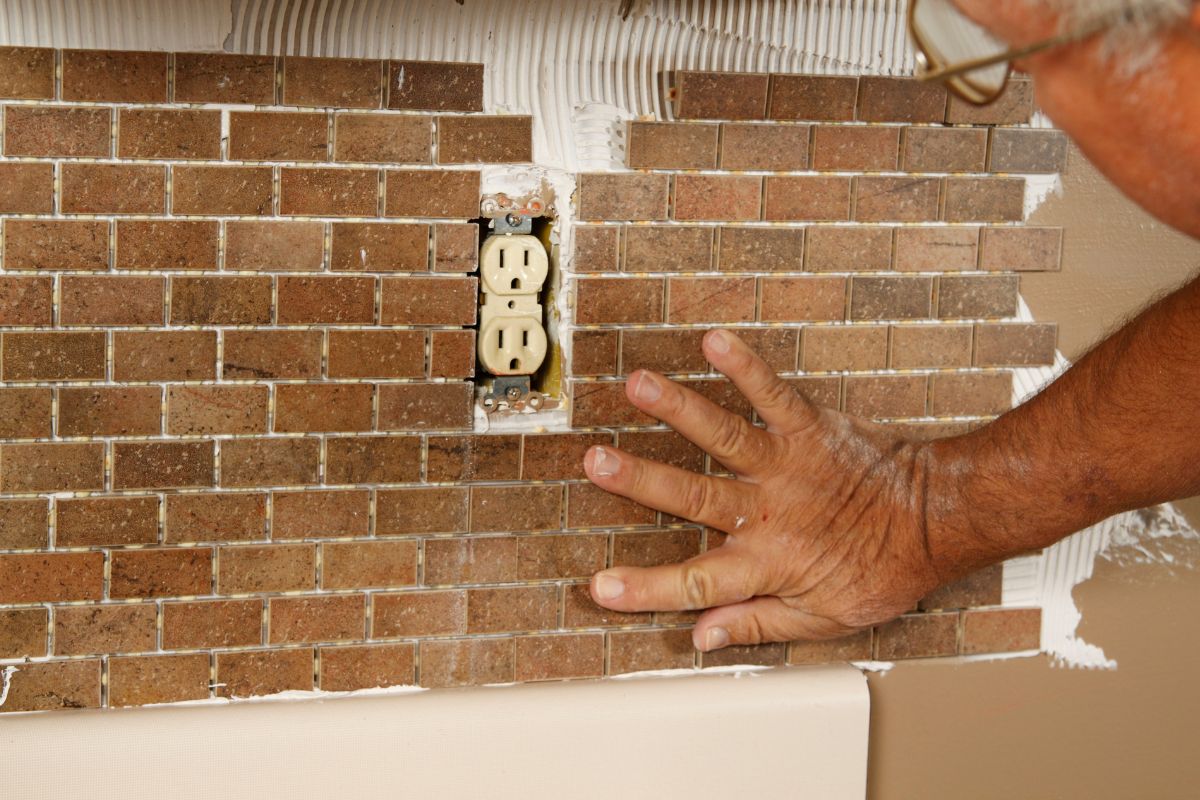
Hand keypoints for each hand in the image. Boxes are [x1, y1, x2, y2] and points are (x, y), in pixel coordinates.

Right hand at [584, 329, 943, 651]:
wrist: (939, 522)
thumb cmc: (883, 570)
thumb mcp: (824, 619)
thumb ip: (758, 624)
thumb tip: (702, 636)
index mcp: (768, 564)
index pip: (695, 583)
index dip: (645, 588)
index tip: (601, 587)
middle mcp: (769, 512)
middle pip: (694, 497)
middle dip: (641, 480)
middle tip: (597, 462)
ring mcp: (788, 465)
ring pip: (724, 437)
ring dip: (679, 409)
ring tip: (639, 384)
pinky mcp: (810, 429)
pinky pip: (773, 394)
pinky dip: (746, 367)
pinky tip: (716, 341)